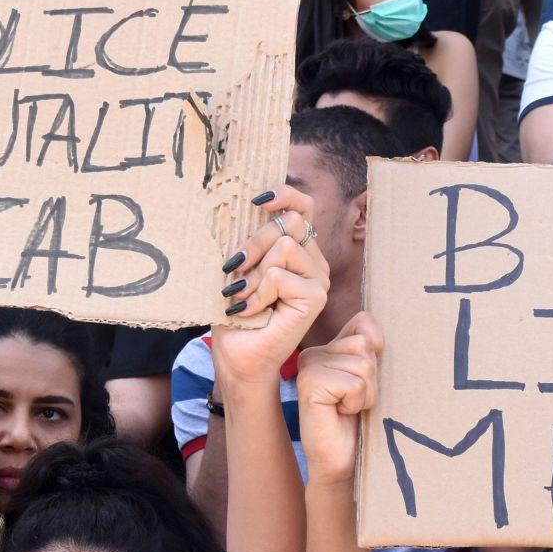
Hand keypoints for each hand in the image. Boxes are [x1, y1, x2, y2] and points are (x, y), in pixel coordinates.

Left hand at [213, 186, 330, 387]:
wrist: (238, 357)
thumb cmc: (235, 314)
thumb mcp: (238, 268)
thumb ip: (247, 238)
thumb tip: (236, 204)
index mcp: (299, 250)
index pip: (302, 207)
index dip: (285, 194)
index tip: (257, 200)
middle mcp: (314, 262)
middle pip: (290, 222)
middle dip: (255, 241)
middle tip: (233, 268)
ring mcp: (319, 280)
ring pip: (284, 246)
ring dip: (253, 273)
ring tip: (243, 296)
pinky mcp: (316, 298)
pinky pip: (279, 276)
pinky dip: (257, 293)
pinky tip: (251, 311)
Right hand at [295, 312, 383, 486]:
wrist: (341, 462)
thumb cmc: (358, 423)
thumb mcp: (369, 379)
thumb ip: (370, 350)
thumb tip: (373, 329)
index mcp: (327, 348)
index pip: (364, 323)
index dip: (375, 355)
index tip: (360, 384)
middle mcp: (313, 353)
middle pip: (365, 345)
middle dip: (372, 379)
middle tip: (355, 401)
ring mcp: (308, 367)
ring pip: (363, 364)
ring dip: (366, 393)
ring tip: (348, 409)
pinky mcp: (310, 385)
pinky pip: (353, 383)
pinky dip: (356, 403)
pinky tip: (340, 414)